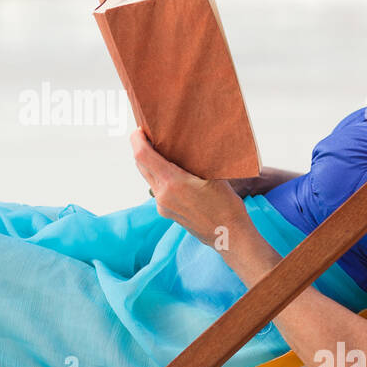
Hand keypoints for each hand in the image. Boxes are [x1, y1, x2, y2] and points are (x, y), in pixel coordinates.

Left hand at [130, 128, 250, 248]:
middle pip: (141, 165)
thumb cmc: (227, 206)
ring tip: (161, 149)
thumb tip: (188, 143)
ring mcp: (162, 206)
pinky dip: (158, 175)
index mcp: (172, 183)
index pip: (143, 155)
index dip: (137, 139)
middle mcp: (162, 195)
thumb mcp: (214, 177)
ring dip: (149, 162)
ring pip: (148, 177)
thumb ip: (196, 161)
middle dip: (141, 148)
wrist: (229, 237)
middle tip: (151, 134)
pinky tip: (171, 170)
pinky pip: (156, 188)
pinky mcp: (166, 212)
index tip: (140, 129)